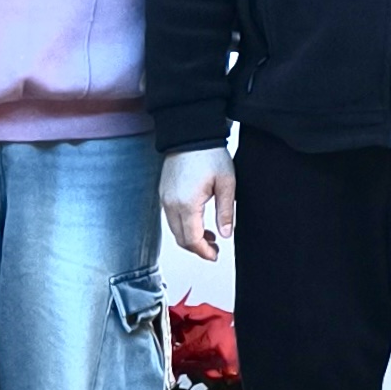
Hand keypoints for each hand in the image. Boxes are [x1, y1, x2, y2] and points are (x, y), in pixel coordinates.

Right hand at [161, 147, 235, 262]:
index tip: (215, 256)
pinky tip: (198, 222)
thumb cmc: (211, 155)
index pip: (191, 239)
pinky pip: (171, 217)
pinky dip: (184, 225)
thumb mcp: (226, 183)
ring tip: (210, 237)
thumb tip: (226, 235)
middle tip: (215, 249)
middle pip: (181, 238)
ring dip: (190, 237)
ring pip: (175, 229)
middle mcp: (170, 204)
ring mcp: (164, 198)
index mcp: (186, 204)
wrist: (190, 133)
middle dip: (197, 248)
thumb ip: (225, 212)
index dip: (203, 252)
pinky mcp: (163, 192)